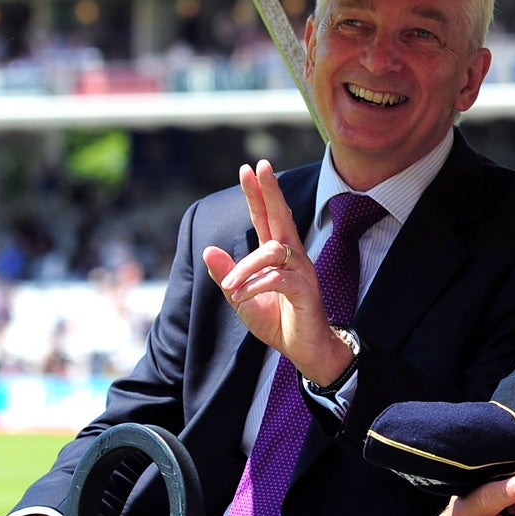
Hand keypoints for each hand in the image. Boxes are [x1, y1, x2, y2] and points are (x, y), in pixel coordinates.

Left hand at [201, 162, 352, 386]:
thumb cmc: (277, 321)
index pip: (265, 218)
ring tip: (230, 287)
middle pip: (280, 216)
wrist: (303, 349)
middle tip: (260, 166)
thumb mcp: (241, 298)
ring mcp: (301, 270)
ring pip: (271, 251)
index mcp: (277, 255)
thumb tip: (208, 249)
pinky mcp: (305, 289)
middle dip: (269, 191)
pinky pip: (277, 278)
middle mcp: (292, 256)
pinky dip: (254, 286)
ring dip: (245, 268)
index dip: (257, 194)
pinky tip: (241, 297)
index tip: (249, 169)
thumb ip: (227, 275)